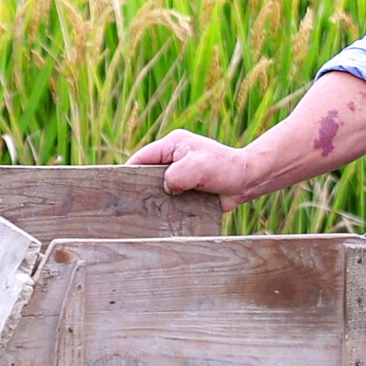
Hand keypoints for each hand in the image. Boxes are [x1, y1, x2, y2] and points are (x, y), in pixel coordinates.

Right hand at [128, 129, 264, 210]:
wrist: (247, 181)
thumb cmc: (225, 168)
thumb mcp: (197, 168)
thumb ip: (175, 176)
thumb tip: (165, 189)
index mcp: (172, 145)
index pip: (141, 158)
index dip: (128, 172)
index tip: (118, 188)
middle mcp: (173, 159)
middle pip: (146, 174)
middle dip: (140, 187)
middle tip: (131, 206)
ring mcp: (180, 175)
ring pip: (157, 189)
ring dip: (155, 200)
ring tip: (145, 214)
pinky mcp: (186, 190)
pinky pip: (170, 199)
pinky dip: (167, 207)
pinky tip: (161, 219)